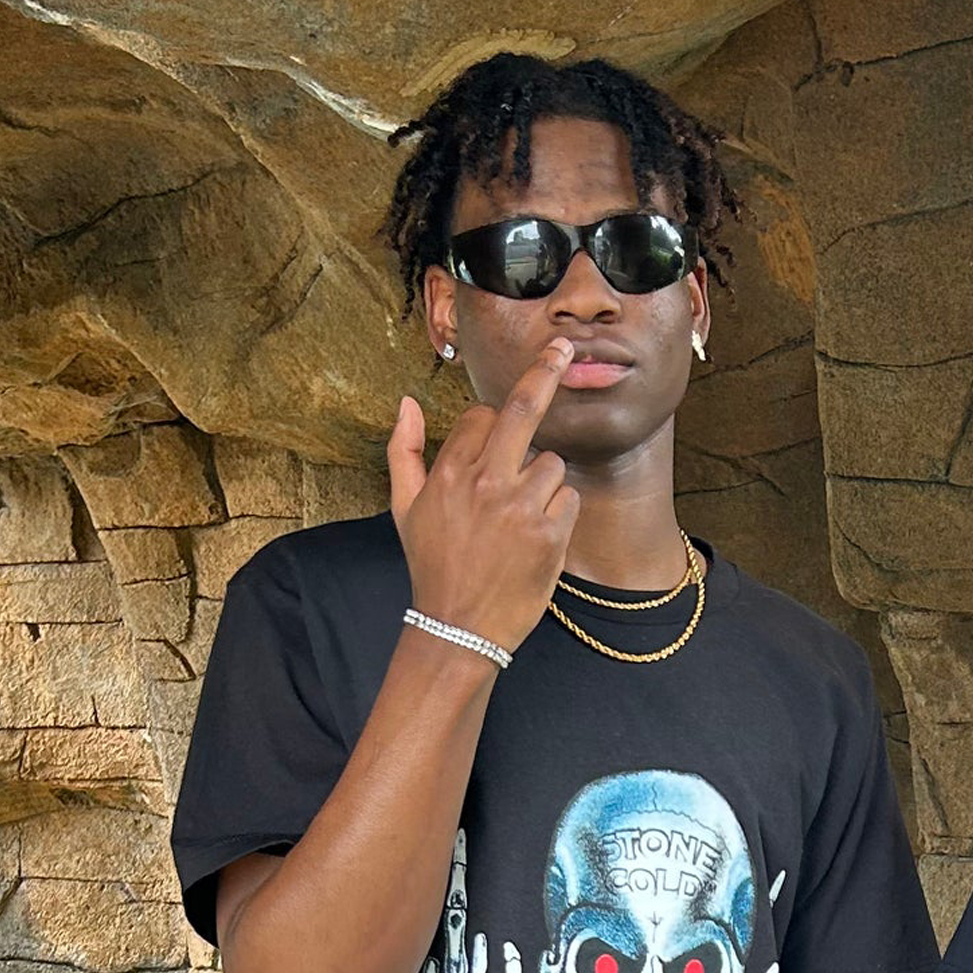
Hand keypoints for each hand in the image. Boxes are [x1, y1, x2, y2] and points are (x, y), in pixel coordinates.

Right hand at [388, 339, 581, 652]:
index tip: (496, 435)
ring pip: (552, 464)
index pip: (483, 416)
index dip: (491, 426)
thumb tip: (408, 403)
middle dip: (544, 372)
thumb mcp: (403, 508)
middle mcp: (487, 481)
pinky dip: (560, 514)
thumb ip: (405, 451)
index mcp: (451, 471)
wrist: (460, 625)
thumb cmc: (433, 565)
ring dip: (545, 484)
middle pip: (522, 410)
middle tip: (562, 347)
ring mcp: (522, 506)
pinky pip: (569, 499)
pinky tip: (538, 538)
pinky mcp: (551, 534)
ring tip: (521, 521)